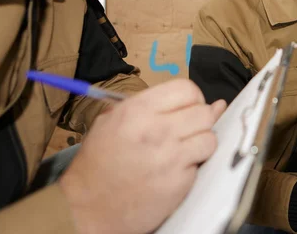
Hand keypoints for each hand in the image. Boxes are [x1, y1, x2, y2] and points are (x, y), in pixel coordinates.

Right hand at [59, 79, 226, 233]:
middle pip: (203, 112)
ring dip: (201, 143)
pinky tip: (177, 169)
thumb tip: (210, 103)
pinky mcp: (178, 182)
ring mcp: (170, 157)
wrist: (86, 207)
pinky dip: (194, 165)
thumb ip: (155, 106)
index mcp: (137, 110)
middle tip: (187, 130)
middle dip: (200, 120)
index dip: (192, 98)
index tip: (187, 109)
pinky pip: (202, 163)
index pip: (186, 88)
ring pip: (210, 137)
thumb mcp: (113, 120)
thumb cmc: (99, 162)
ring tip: (184, 150)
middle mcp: (156, 130)